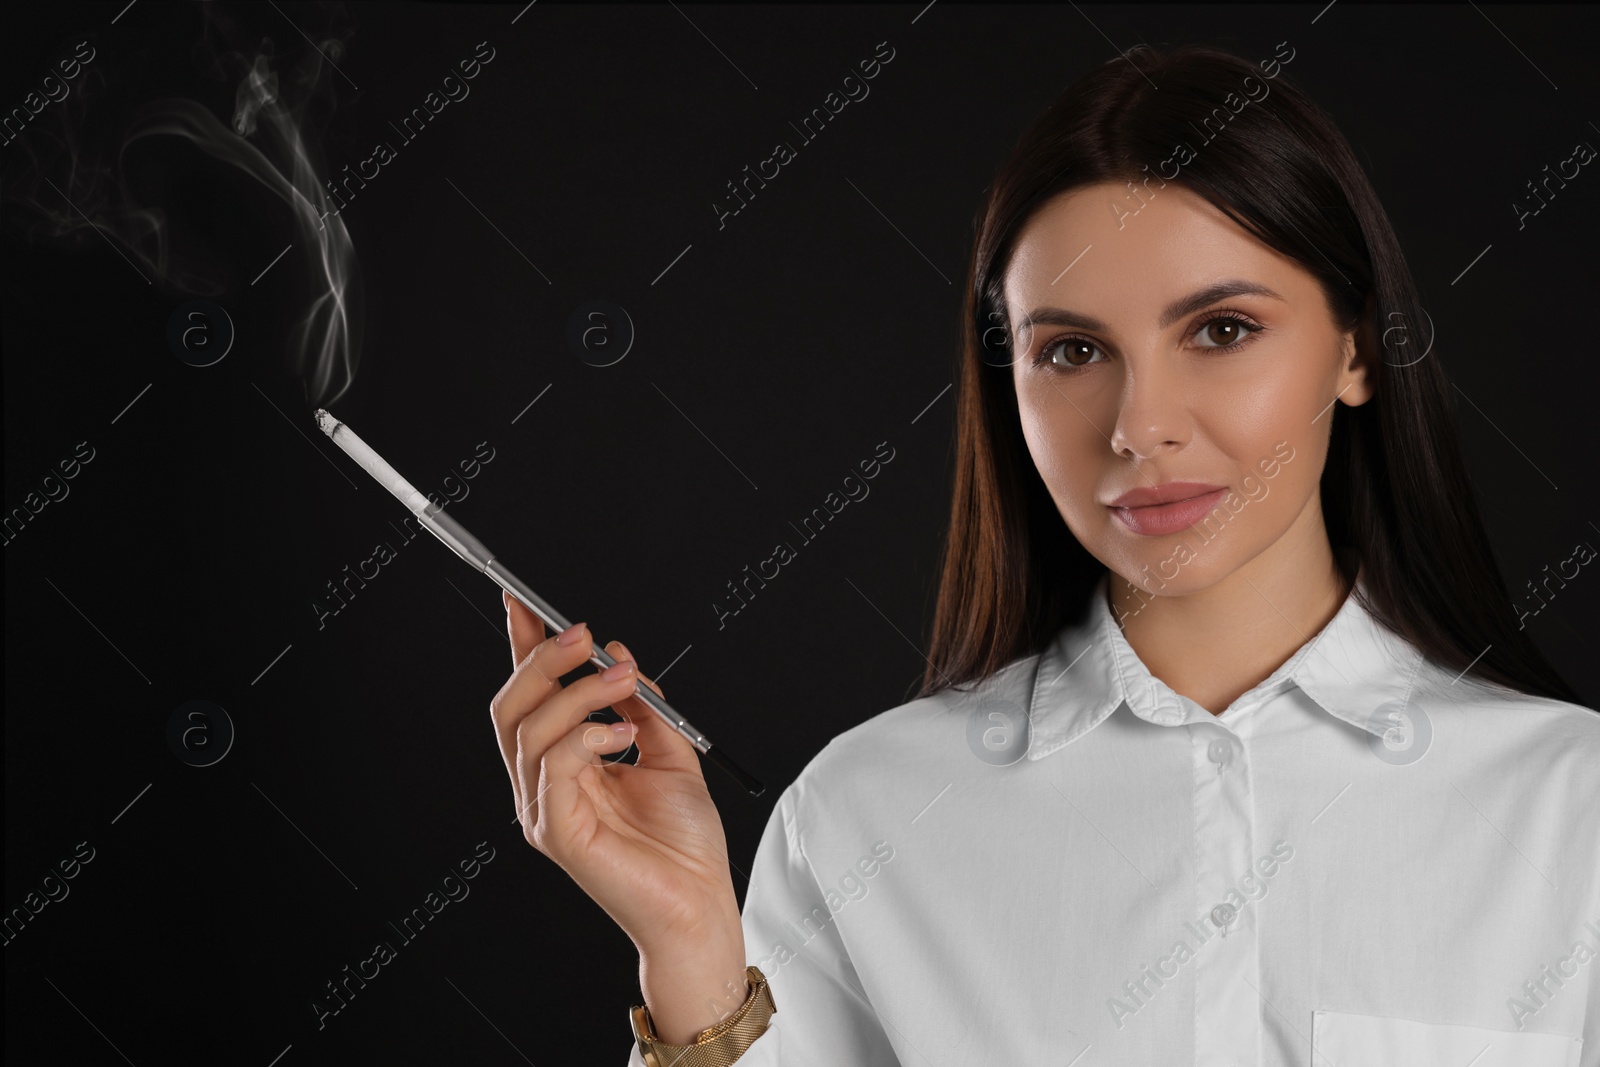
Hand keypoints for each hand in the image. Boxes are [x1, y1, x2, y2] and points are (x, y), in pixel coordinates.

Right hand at [491, 593, 748, 1040]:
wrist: (700, 904)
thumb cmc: (685, 844)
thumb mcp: (670, 752)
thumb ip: (643, 705)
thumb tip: (621, 656)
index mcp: (564, 765)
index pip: (531, 696)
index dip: (523, 647)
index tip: (523, 601)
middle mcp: (544, 786)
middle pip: (512, 708)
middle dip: (544, 659)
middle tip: (583, 633)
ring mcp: (544, 809)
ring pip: (530, 729)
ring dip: (579, 691)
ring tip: (624, 680)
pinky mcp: (557, 832)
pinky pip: (554, 766)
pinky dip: (587, 736)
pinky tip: (622, 734)